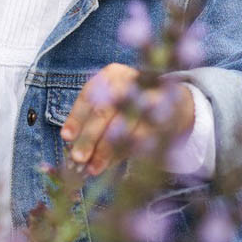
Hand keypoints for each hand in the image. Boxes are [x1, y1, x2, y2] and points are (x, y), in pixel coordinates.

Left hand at [59, 64, 194, 176]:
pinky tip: (115, 163)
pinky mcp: (167, 116)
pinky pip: (143, 135)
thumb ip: (92, 124)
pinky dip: (127, 151)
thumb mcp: (110, 105)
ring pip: (124, 126)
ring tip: (94, 168)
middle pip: (105, 111)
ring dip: (107, 150)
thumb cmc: (130, 106)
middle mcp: (131, 81)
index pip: (89, 96)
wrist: (175, 101)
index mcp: (112, 74)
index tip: (66, 137)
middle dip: (90, 137)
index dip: (76, 117)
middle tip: (78, 158)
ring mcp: (150, 96)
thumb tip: (74, 152)